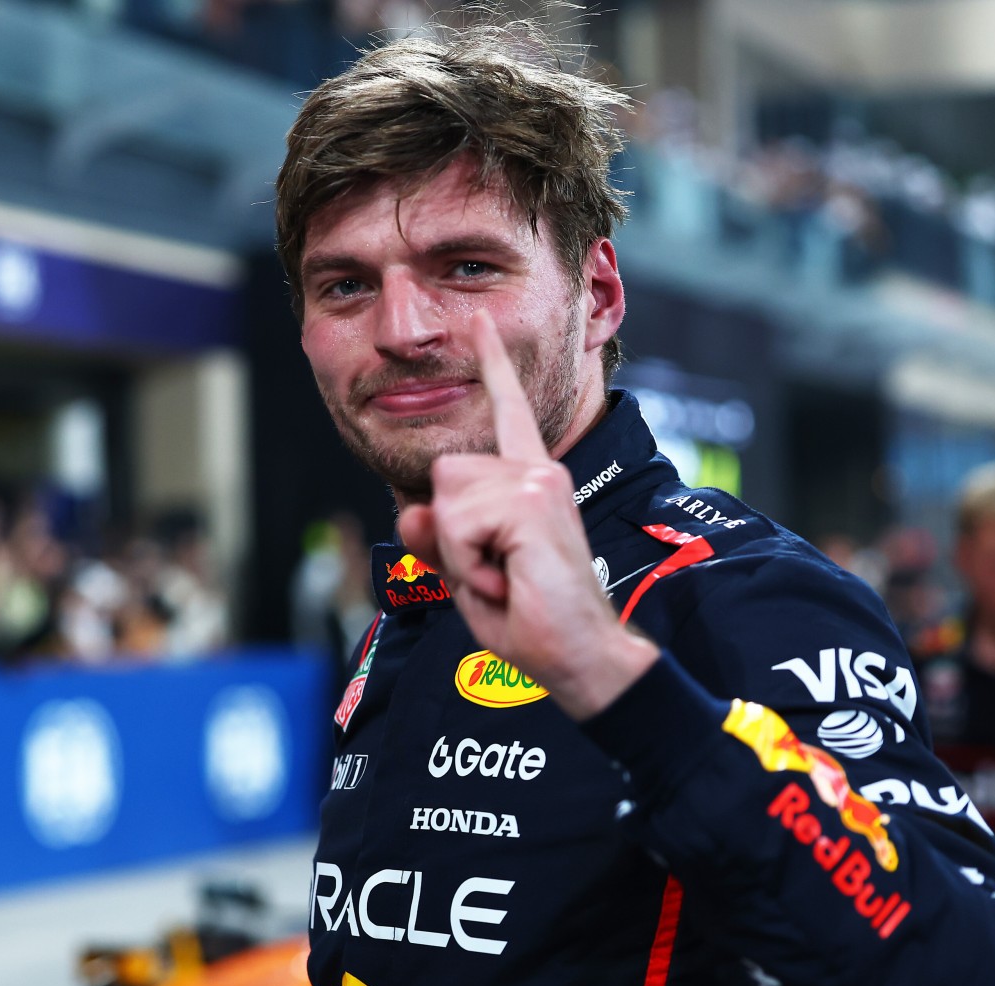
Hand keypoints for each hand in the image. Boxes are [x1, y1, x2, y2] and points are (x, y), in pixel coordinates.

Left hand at [397, 311, 657, 720]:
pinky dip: (470, 566)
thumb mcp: (469, 574)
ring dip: (461, 556)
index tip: (480, 321)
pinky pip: (459, 526)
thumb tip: (415, 510)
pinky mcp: (532, 500)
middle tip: (494, 571)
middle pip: (445, 474)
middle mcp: (537, 471)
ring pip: (448, 502)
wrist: (579, 655)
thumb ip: (438, 539)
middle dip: (450, 534)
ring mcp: (538, 481)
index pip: (507, 415)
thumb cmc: (531, 617)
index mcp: (528, 482)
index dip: (492, 366)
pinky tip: (509, 581)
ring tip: (504, 578)